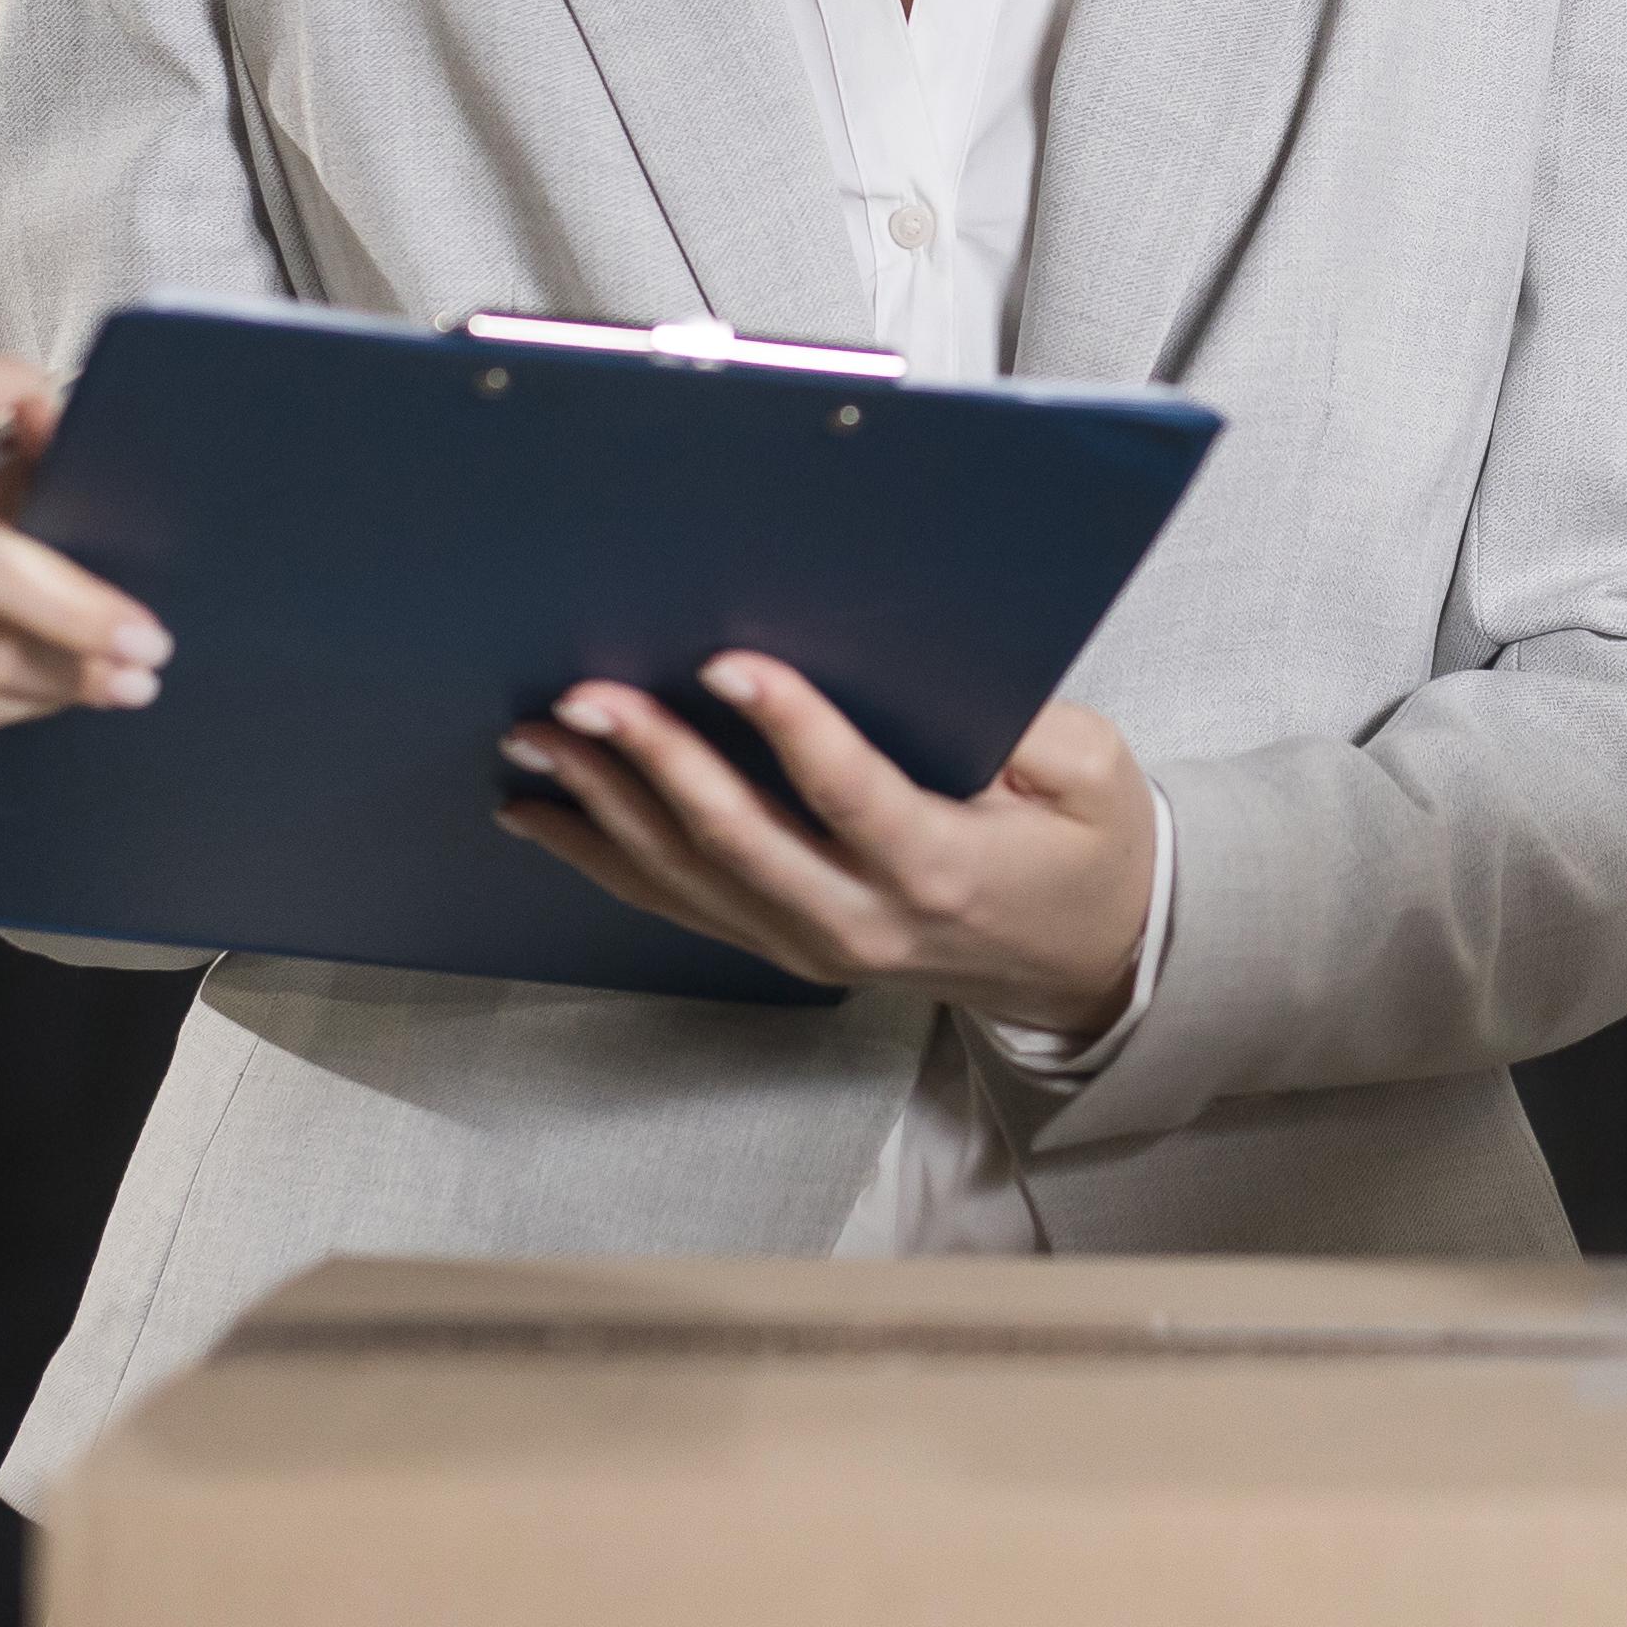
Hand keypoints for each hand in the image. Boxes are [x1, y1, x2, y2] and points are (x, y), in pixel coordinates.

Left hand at [500, 656, 1155, 1044]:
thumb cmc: (1087, 853)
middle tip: (583, 697)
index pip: (849, 793)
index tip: (725, 661)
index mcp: (940, 866)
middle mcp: (862, 917)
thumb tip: (927, 670)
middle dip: (652, 760)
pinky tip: (543, 816)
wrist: (1086, 966)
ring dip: (602, 805)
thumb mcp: (1092, 775)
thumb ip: (1023, 729)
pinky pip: (679, 904)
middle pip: (738, 838)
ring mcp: (811, 943)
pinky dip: (604, 858)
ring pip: (687, 875)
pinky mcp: (784, 946)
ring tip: (535, 740)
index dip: (786, 724)